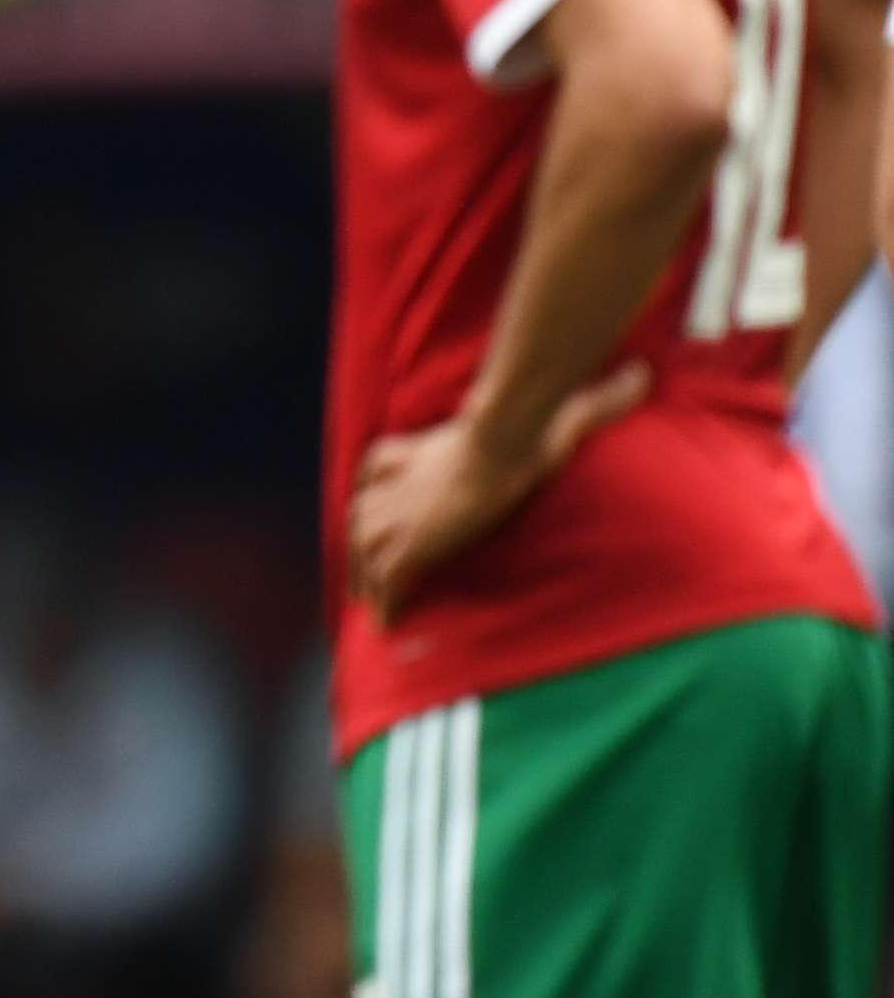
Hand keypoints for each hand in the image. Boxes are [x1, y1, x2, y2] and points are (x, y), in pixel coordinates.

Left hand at [348, 360, 647, 621]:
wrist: (506, 444)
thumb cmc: (525, 428)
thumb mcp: (553, 412)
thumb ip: (594, 400)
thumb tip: (639, 375)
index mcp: (418, 449)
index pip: (374, 466)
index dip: (370, 486)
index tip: (368, 503)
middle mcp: (398, 483)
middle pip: (359, 512)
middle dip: (359, 538)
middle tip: (363, 566)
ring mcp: (400, 514)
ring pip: (363, 547)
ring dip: (364, 573)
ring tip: (368, 600)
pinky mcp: (410, 542)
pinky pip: (386, 578)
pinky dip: (383, 600)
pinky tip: (384, 622)